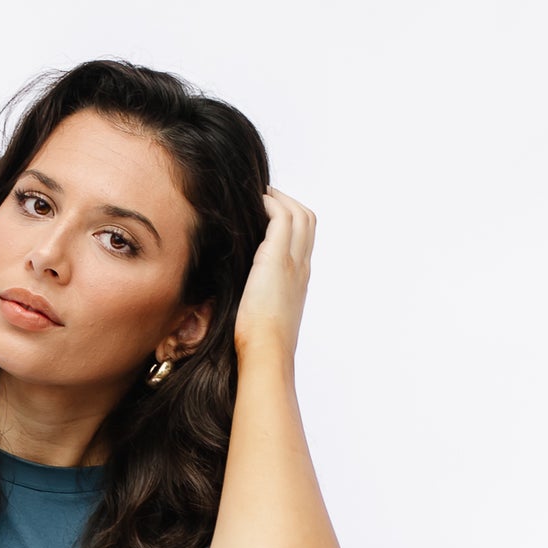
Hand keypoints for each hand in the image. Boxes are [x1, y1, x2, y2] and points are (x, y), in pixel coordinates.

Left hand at [233, 184, 314, 358]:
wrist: (267, 352)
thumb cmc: (260, 343)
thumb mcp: (263, 314)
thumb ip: (260, 296)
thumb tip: (239, 292)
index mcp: (299, 280)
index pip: (304, 238)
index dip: (290, 219)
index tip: (269, 214)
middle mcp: (302, 267)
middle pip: (308, 220)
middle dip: (288, 202)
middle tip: (264, 198)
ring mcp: (292, 262)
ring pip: (299, 214)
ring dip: (279, 199)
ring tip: (258, 196)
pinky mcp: (277, 259)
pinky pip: (280, 217)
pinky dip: (269, 204)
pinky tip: (253, 205)